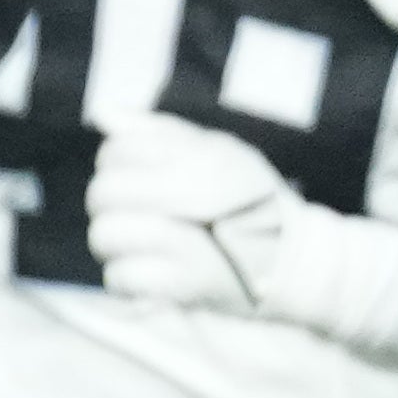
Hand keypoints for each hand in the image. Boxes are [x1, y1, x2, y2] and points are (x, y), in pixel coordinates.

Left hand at [82, 115, 310, 320]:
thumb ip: (160, 132)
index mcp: (202, 158)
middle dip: (107, 203)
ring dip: (112, 241)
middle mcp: (196, 195)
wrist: (293, 261)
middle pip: (104, 192)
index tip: (136, 175)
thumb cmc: (248, 200)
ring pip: (105, 235)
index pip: (118, 150)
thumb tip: (104, 112)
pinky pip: (121, 276)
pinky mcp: (184, 285)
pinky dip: (125, 276)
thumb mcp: (217, 152)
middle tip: (131, 211)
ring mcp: (189, 244)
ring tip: (137, 242)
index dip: (115, 162)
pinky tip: (146, 269)